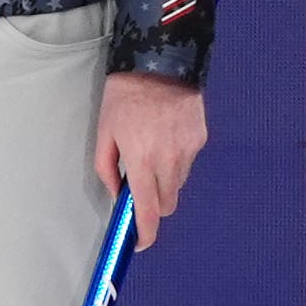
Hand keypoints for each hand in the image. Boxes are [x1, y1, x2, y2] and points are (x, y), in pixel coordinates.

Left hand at [93, 69, 207, 247]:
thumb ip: (107, 168)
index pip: (147, 208)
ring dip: (164, 181)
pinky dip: (175, 161)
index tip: (140, 242)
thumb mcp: (104, 132)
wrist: (159, 64)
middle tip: (138, 190)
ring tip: (149, 154)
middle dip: (152, 205)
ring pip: (178, 184)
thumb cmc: (124, 97)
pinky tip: (163, 139)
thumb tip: (116, 193)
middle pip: (167, 203)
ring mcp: (189, 149)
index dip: (145, 231)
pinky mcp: (200, 138)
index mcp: (142, 160)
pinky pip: (188, 162)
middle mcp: (170, 159)